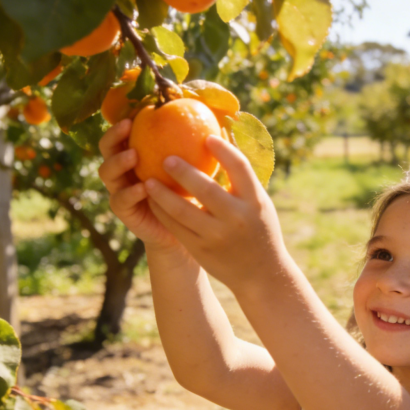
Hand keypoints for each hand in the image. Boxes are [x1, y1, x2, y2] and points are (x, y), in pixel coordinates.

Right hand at [97, 118, 184, 254]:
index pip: (124, 133)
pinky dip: (130, 192)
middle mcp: (124, 170)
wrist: (186, 229)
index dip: (126, 120)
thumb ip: (197, 147)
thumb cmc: (191, 193)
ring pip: (107, 172)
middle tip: (128, 127)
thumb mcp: (194, 168)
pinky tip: (143, 187)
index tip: (138, 109)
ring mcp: (120, 189)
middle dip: (114, 135)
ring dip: (118, 161)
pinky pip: (120, 199)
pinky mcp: (124, 211)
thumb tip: (219, 121)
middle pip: (107, 148)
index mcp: (137, 155)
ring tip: (134, 155)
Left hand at [143, 135, 287, 291]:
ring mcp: (217, 236)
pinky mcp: (201, 250)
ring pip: (182, 210)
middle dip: (183, 171)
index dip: (223, 149)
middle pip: (206, 189)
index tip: (207, 136)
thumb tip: (224, 140)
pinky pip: (176, 227)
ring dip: (162, 193)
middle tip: (166, 157)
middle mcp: (237, 218)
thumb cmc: (259, 228)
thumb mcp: (259, 203)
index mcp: (255, 202)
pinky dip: (162, 212)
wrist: (262, 273)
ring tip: (148, 179)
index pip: (240, 167)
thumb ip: (242, 179)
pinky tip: (153, 200)